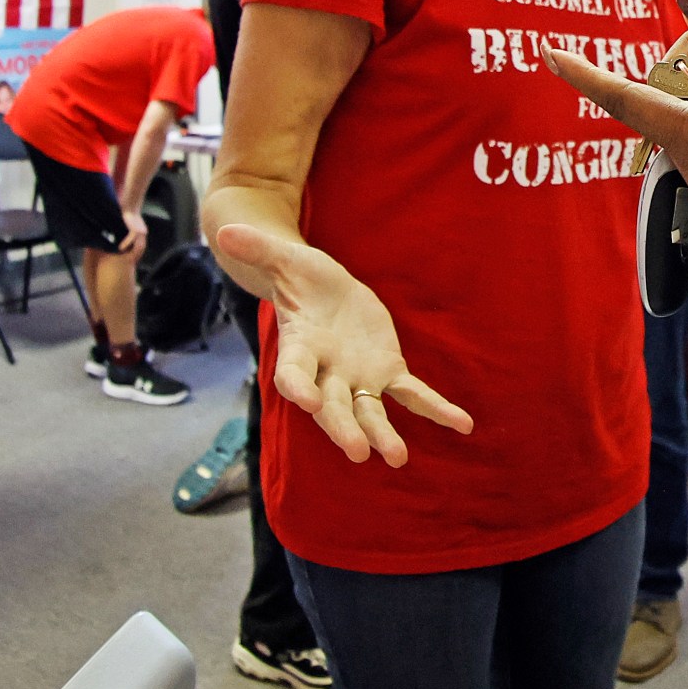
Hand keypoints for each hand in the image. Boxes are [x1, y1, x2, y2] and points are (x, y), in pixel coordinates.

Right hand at [116, 217, 148, 259]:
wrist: (130, 203)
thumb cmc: (128, 213)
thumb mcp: (128, 223)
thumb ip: (126, 230)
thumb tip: (119, 237)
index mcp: (142, 233)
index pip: (141, 247)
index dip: (136, 255)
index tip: (130, 260)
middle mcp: (143, 233)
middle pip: (140, 249)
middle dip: (134, 256)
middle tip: (127, 262)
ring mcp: (140, 231)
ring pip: (137, 246)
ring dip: (130, 252)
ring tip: (123, 257)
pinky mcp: (134, 227)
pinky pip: (131, 239)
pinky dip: (126, 244)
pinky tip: (120, 248)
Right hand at [212, 221, 472, 465]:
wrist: (321, 289)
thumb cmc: (298, 275)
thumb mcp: (283, 258)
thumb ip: (258, 249)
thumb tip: (225, 231)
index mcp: (299, 348)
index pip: (293, 374)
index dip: (298, 386)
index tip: (306, 400)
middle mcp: (326, 373)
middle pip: (332, 406)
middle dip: (343, 427)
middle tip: (356, 451)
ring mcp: (357, 378)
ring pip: (370, 412)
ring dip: (383, 434)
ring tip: (398, 458)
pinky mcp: (387, 372)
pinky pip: (413, 395)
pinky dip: (436, 409)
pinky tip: (462, 425)